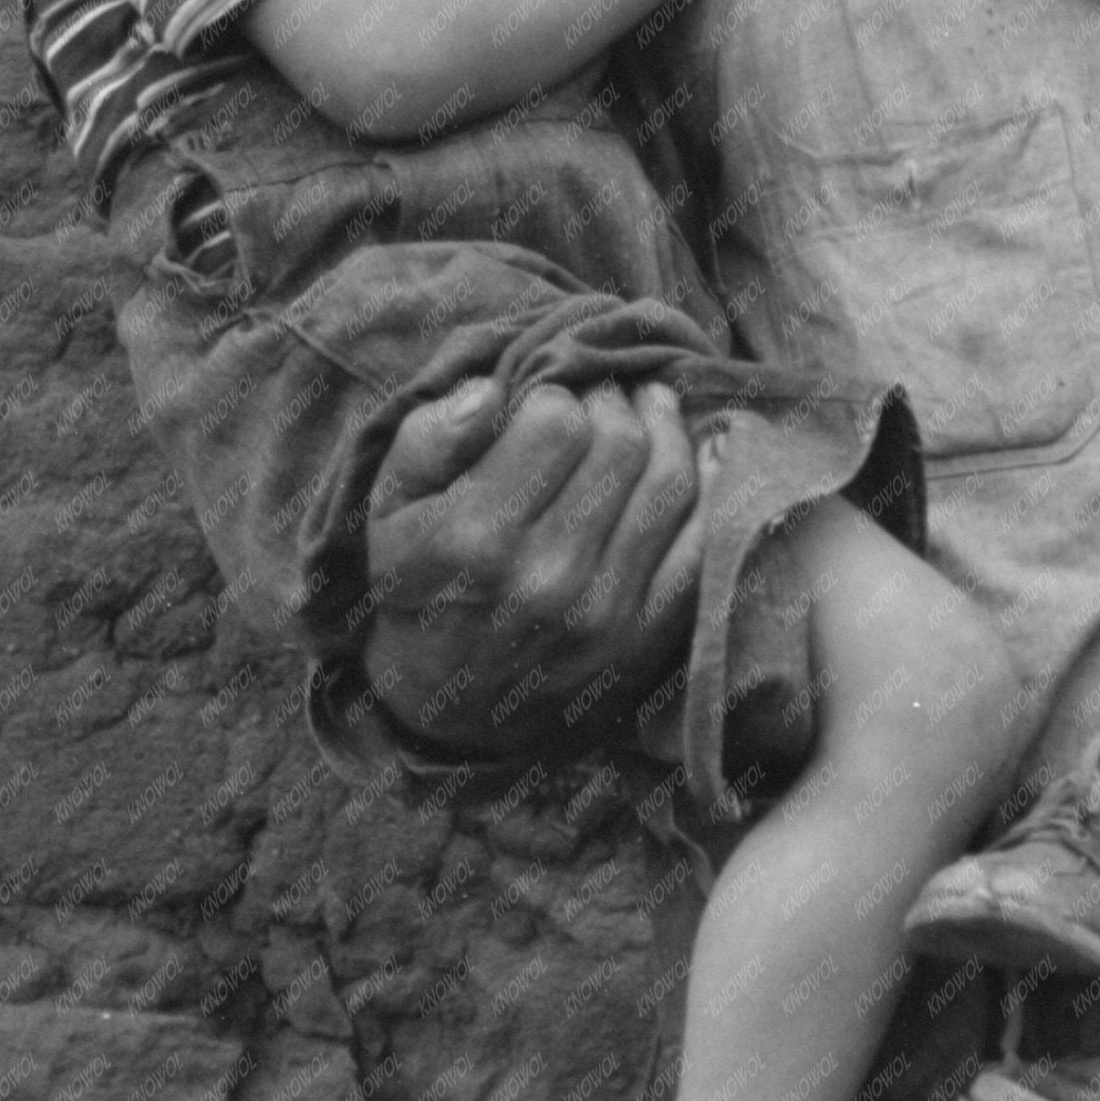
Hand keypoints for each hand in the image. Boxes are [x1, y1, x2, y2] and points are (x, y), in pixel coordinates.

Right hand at [363, 376, 704, 746]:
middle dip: (615, 403)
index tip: (548, 402)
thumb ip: (427, 438)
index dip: (556, 396)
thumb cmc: (418, 589)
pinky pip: (702, 546)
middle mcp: (544, 578)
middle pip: (621, 445)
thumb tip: (494, 389)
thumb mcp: (386, 512)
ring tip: (648, 410)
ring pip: (669, 483)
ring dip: (667, 430)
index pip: (558, 423)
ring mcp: (601, 614)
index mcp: (473, 539)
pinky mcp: (643, 642)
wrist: (448, 711)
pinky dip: (713, 490)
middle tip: (603, 395)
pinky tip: (700, 456)